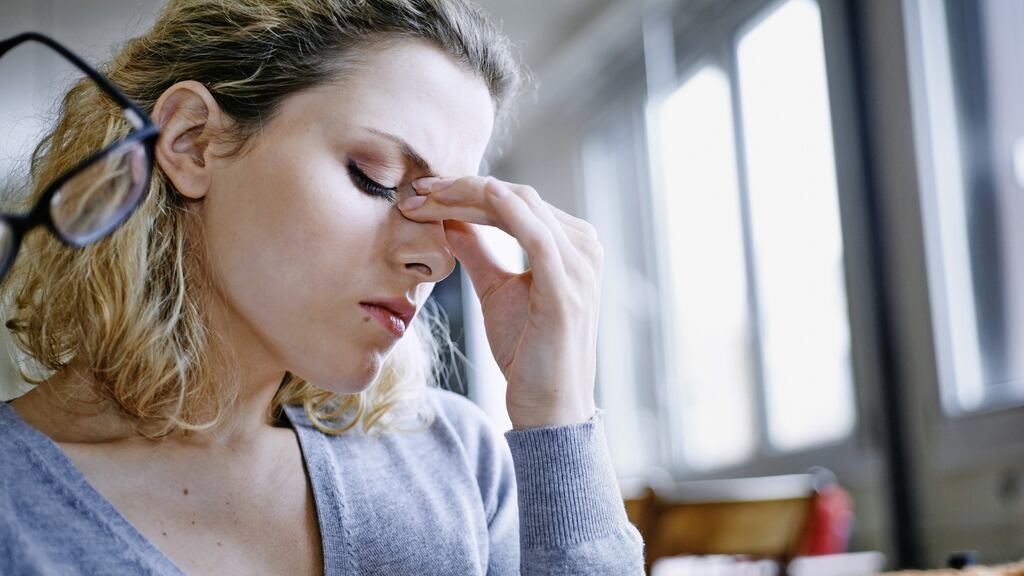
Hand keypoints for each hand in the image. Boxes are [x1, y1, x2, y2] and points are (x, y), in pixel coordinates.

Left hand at [399, 176, 601, 428]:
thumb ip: (479, 252)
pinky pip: (537, 236)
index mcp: (572, 245)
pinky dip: (508, 210)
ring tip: (428, 196)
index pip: (516, 201)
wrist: (548, 407)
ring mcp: (579, 266)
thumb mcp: (496, 291)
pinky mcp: (566, 287)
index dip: (468, 191)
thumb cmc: (527, 353)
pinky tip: (481, 193)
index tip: (423, 192)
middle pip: (518, 196)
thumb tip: (450, 221)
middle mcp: (583, 247)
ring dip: (471, 194)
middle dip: (463, 188)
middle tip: (417, 190)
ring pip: (522, 207)